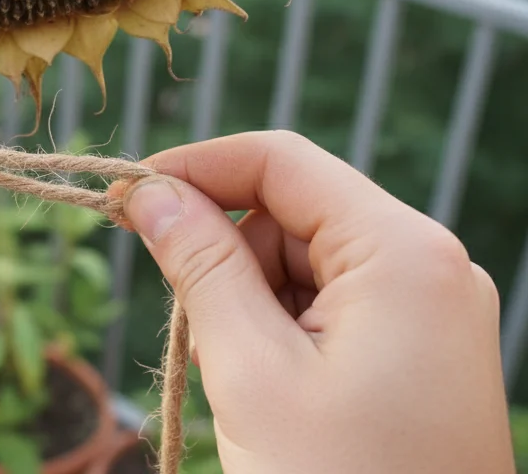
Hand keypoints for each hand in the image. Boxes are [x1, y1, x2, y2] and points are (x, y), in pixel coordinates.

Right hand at [121, 131, 512, 473]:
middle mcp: (429, 266)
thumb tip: (148, 192)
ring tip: (243, 382)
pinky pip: (335, 306)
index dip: (193, 168)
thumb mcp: (251, 370)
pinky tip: (273, 392)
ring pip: (307, 263)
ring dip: (252, 303)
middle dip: (226, 257)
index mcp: (402, 253)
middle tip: (195, 332)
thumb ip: (199, 267)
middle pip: (292, 214)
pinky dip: (285, 332)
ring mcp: (431, 310)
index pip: (280, 162)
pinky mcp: (423, 350)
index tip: (123, 199)